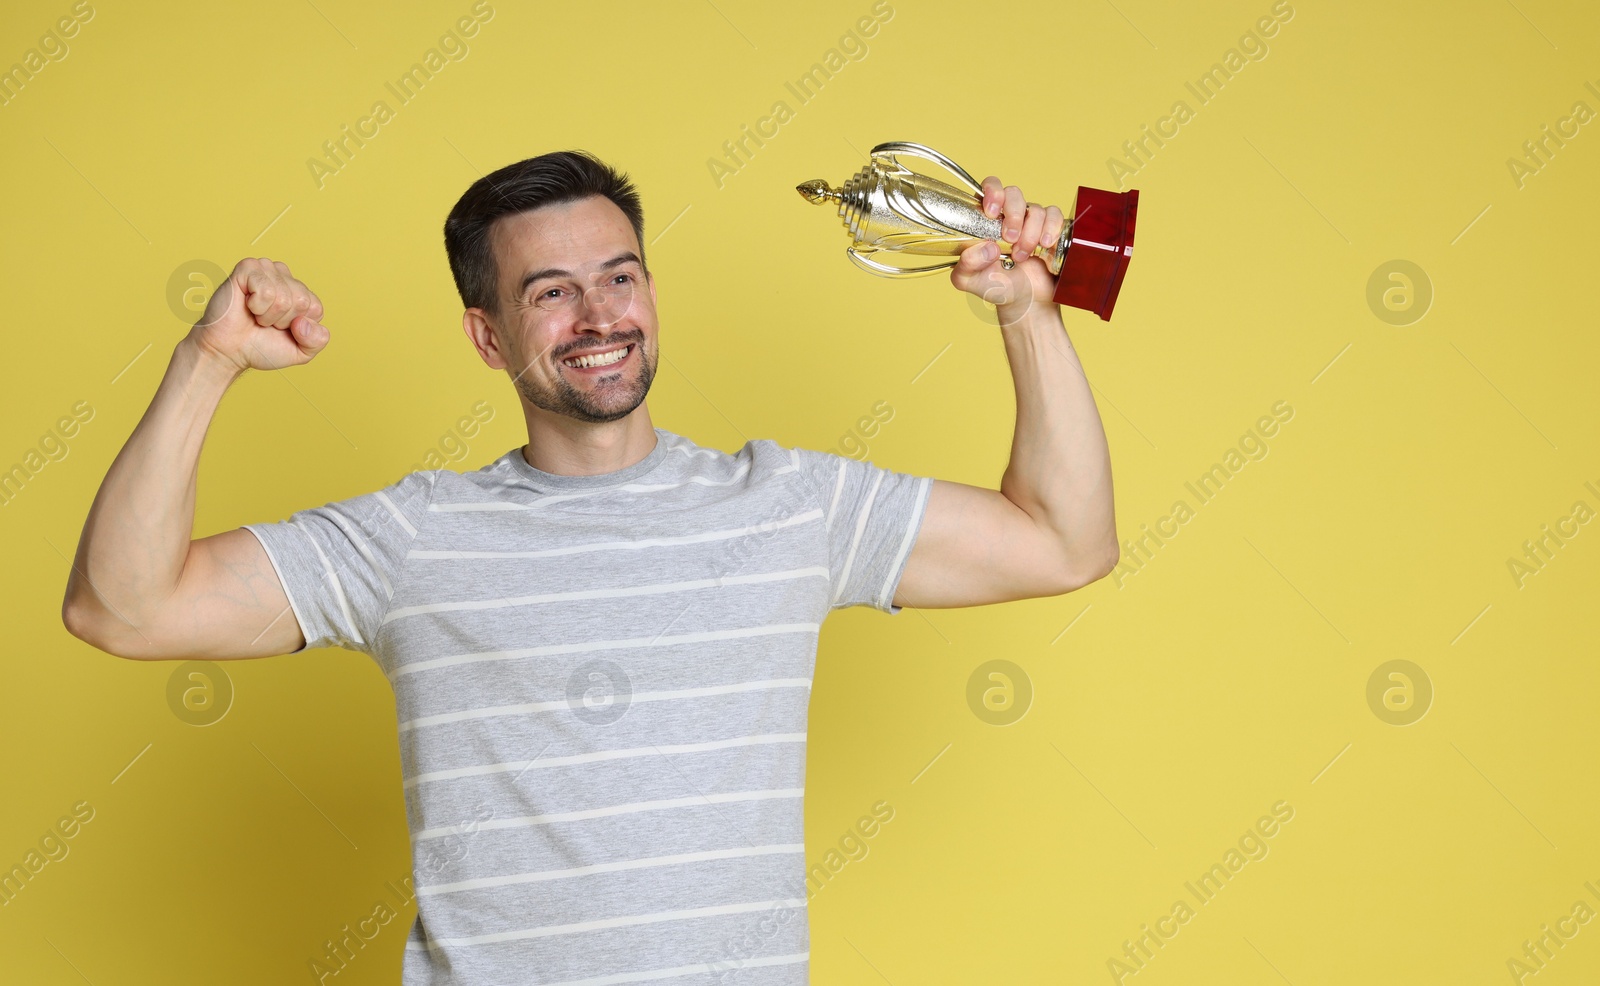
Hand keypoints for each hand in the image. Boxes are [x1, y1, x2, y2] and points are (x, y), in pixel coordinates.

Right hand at [186, 257, 329, 371]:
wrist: (228, 351)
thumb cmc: (261, 347)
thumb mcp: (301, 351)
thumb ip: (317, 340)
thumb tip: (303, 321)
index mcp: (300, 292)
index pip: (315, 308)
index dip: (298, 327)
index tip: (280, 328)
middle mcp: (285, 277)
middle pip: (301, 301)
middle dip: (282, 320)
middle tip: (264, 322)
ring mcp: (266, 269)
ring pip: (284, 297)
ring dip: (267, 315)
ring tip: (255, 314)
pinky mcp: (248, 267)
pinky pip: (266, 291)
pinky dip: (256, 306)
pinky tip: (246, 305)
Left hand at [950, 176, 1065, 325]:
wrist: (1024, 302)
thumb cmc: (995, 286)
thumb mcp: (969, 279)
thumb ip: (966, 263)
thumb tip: (987, 247)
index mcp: (985, 219)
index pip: (990, 187)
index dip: (992, 192)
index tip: (992, 212)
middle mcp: (1008, 215)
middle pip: (1014, 193)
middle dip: (1014, 216)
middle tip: (1010, 240)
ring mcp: (1031, 221)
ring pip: (1036, 209)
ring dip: (1031, 233)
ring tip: (1022, 256)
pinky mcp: (1051, 229)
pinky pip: (1055, 216)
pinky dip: (1052, 229)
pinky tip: (1045, 246)